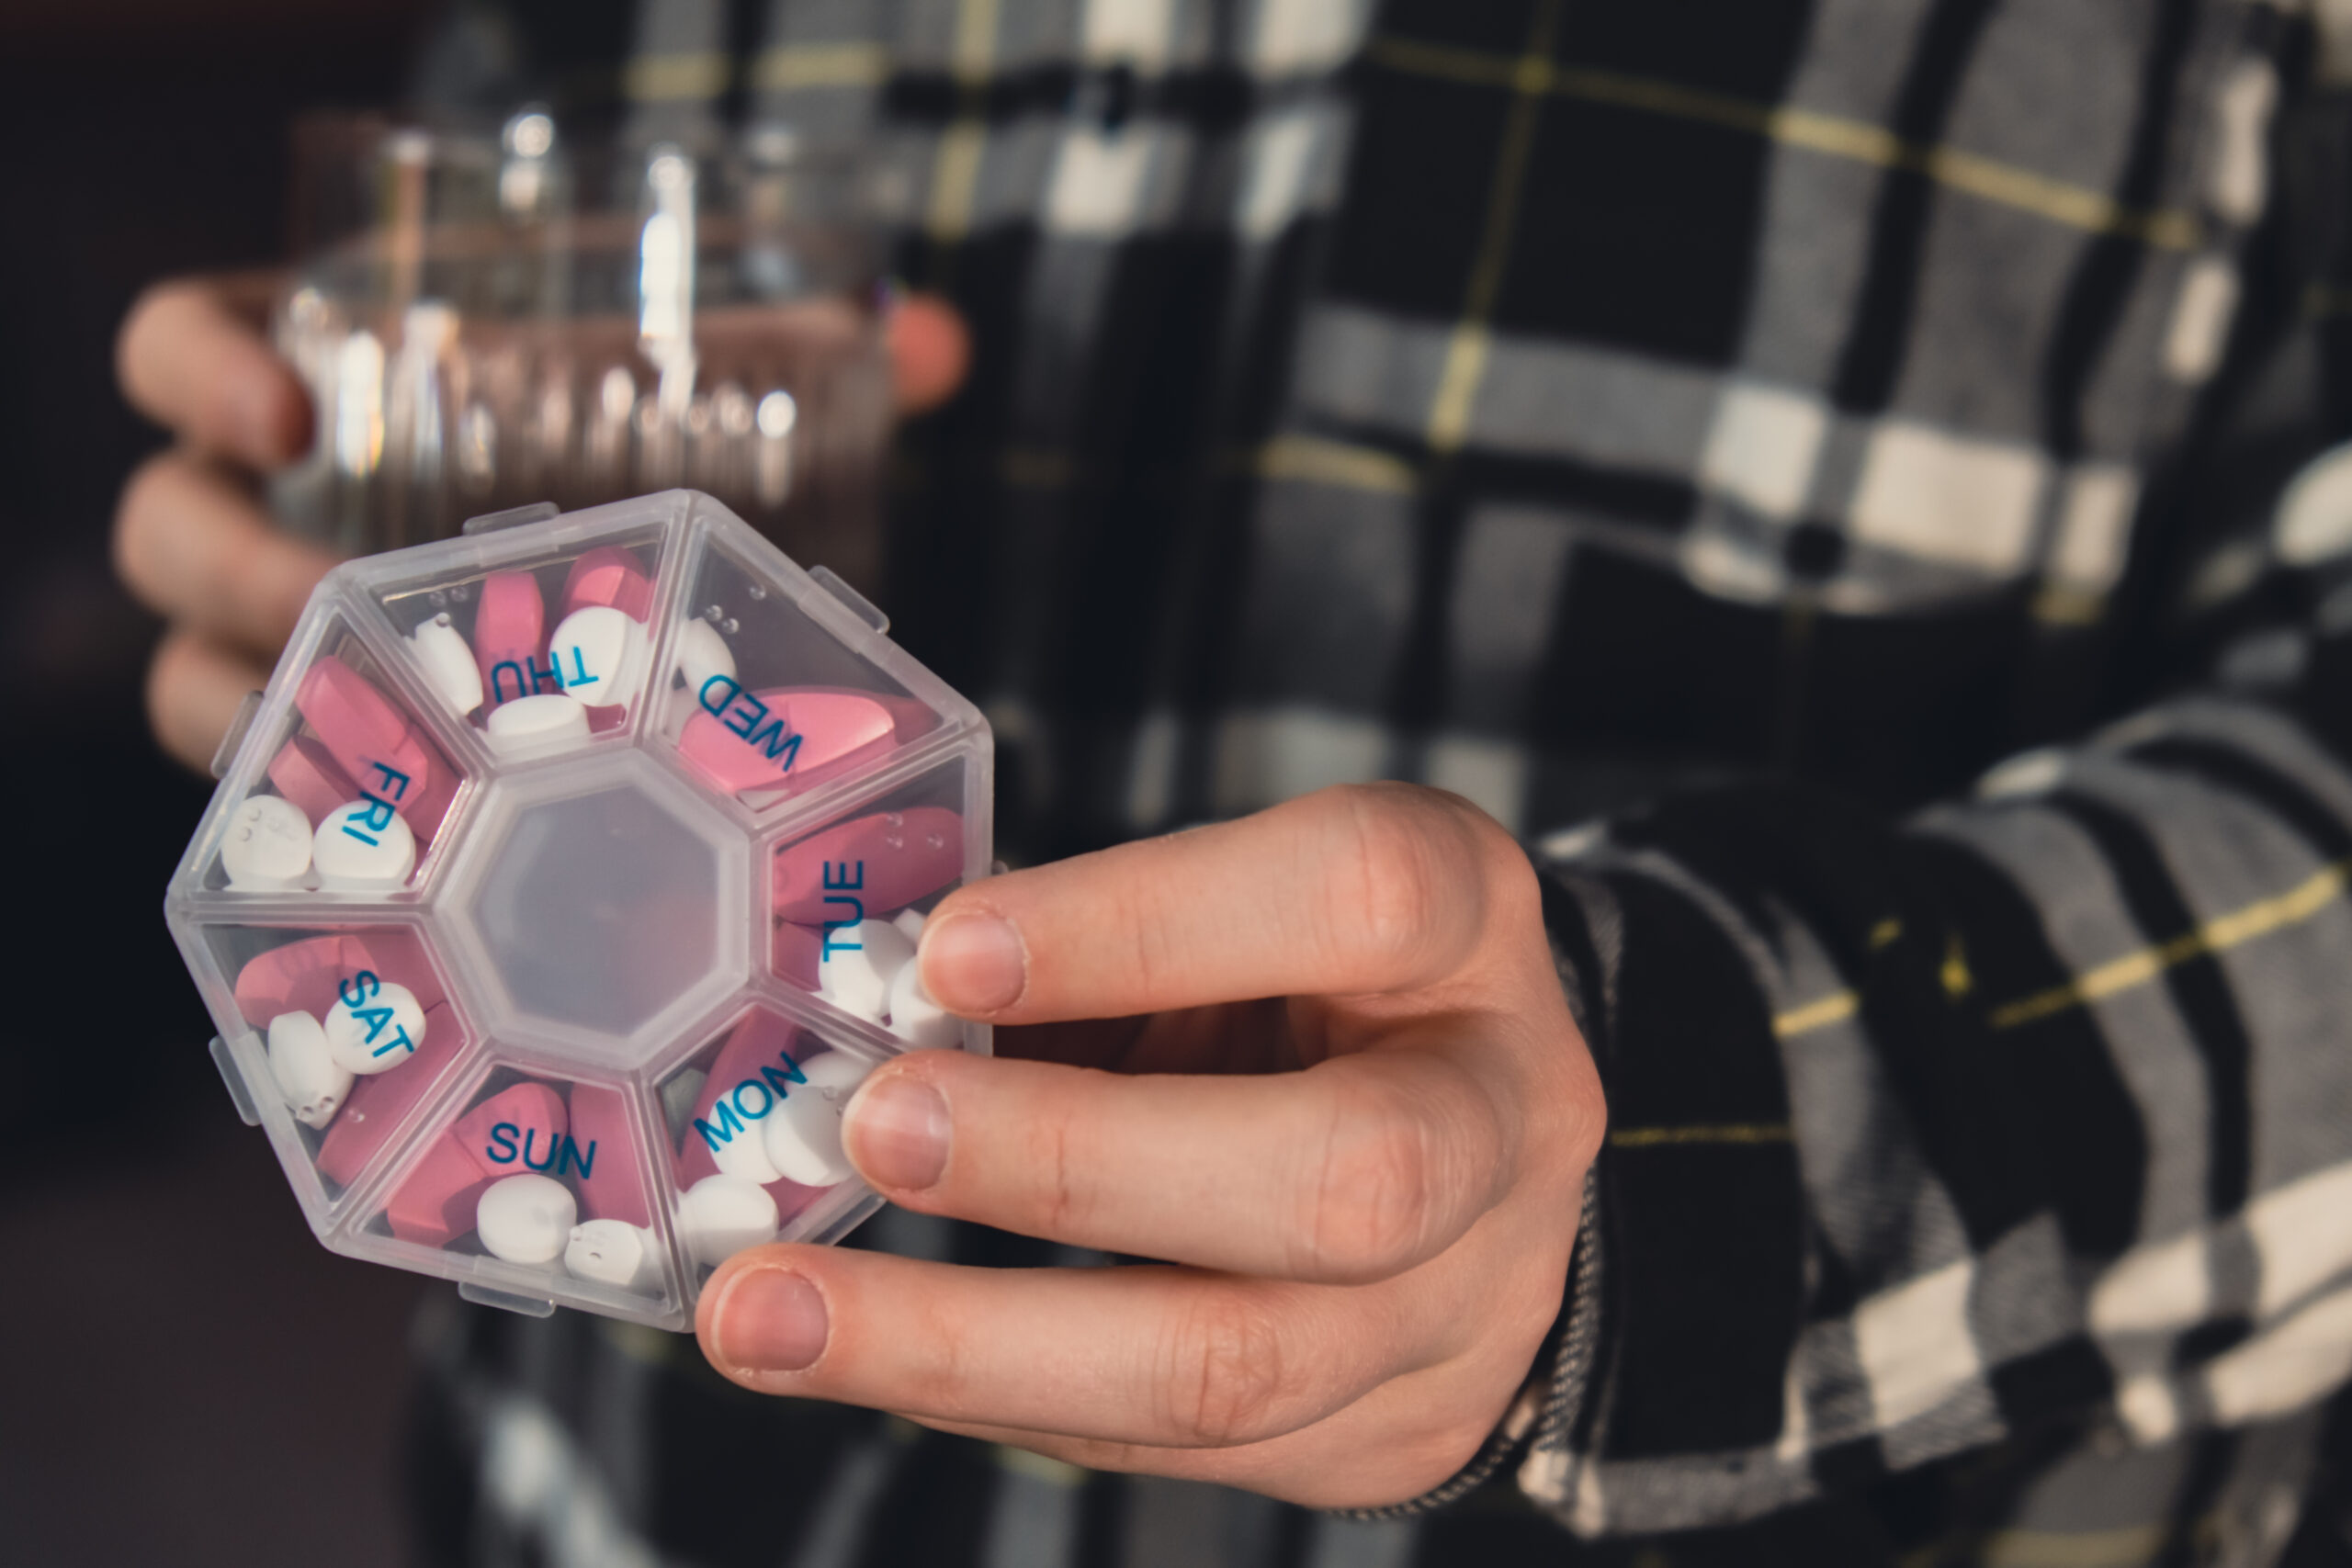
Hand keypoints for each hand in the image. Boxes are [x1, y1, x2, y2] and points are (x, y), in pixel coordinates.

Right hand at [112, 273, 969, 771]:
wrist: (586, 542)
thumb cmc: (598, 439)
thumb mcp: (669, 382)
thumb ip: (788, 350)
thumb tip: (932, 338)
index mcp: (318, 375)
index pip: (180, 352)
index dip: (206, 375)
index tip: (289, 416)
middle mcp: (269, 502)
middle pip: (174, 534)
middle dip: (234, 575)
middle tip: (339, 610)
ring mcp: (285, 633)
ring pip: (197, 675)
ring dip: (270, 722)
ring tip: (382, 757)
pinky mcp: (330, 741)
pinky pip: (272, 788)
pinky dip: (319, 825)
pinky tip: (399, 858)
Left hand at [696, 784, 1604, 1509]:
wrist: (1483, 1143)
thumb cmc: (1316, 983)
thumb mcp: (1241, 901)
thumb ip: (1098, 940)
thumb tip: (872, 998)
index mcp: (1467, 923)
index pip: (1351, 897)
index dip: (1145, 923)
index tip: (949, 952)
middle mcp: (1502, 1119)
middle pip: (1342, 1177)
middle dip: (1073, 1162)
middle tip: (872, 1130)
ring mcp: (1467, 1303)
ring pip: (1239, 1367)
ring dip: (969, 1346)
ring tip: (766, 1315)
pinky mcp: (1392, 1436)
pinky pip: (1174, 1449)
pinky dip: (993, 1397)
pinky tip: (863, 1358)